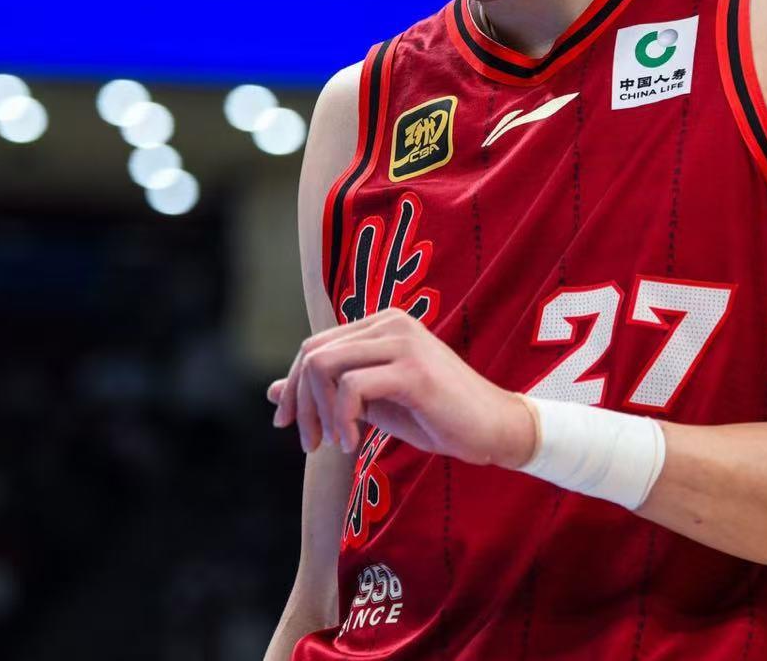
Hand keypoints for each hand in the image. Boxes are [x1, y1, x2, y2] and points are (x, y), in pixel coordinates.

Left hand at [267, 307, 538, 466]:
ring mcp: (403, 342)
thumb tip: (272, 391)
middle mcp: (390, 322)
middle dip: (301, 403)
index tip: (288, 424)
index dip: (292, 387)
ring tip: (338, 444)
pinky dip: (343, 419)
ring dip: (321, 414)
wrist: (494, 429)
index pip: (313, 346)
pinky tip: (355, 442)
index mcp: (381, 324)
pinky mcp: (413, 370)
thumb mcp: (373, 403)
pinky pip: (352, 387)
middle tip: (311, 444)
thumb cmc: (437, 416)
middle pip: (312, 355)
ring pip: (325, 367)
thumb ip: (328, 392)